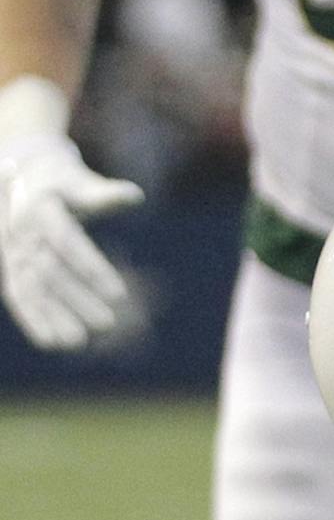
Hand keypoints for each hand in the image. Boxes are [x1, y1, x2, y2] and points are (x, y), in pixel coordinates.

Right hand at [0, 113, 143, 348]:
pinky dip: (33, 317)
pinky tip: (52, 342)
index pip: (68, 243)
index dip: (92, 269)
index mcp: (40, 208)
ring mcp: (10, 250)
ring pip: (32, 287)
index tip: (119, 295)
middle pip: (51, 271)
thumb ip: (103, 194)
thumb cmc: (62, 181)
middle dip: (77, 299)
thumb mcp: (79, 182)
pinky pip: (18, 293)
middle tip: (108, 324)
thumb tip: (135, 195)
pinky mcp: (9, 266)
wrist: (23, 177)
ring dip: (53, 315)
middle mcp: (21, 232)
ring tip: (77, 342)